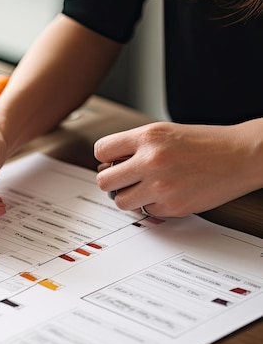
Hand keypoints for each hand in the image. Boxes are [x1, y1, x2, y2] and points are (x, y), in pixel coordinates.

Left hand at [94, 120, 262, 216]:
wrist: (241, 156)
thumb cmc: (205, 143)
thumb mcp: (165, 133)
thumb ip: (135, 147)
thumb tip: (107, 166)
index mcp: (148, 137)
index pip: (101, 151)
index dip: (106, 157)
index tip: (113, 161)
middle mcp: (151, 160)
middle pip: (104, 181)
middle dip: (112, 181)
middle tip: (125, 179)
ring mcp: (161, 186)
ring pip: (120, 201)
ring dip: (128, 196)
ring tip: (145, 187)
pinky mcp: (172, 206)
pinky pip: (145, 210)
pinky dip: (152, 204)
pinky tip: (166, 193)